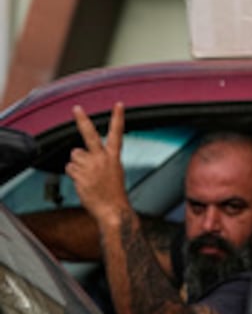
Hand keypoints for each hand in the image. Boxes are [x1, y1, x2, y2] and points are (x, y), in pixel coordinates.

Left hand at [65, 102, 130, 226]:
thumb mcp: (113, 171)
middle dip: (82, 120)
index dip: (118, 117)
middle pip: (89, 135)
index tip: (119, 104)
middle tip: (76, 108)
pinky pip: (70, 169)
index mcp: (114, 156)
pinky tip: (83, 182)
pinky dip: (74, 175)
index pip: (117, 133)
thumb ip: (98, 160)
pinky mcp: (80, 175)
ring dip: (77, 164)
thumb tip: (78, 156)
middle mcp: (102, 158)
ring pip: (74, 156)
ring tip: (87, 176)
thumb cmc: (113, 192)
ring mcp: (90, 166)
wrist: (112, 209)